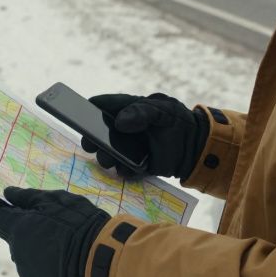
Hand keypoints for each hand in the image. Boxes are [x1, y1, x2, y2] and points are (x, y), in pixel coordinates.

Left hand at [0, 187, 109, 276]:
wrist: (101, 261)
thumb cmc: (79, 224)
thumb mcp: (56, 200)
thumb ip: (27, 197)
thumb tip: (7, 192)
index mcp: (17, 230)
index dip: (2, 207)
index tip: (13, 203)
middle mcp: (17, 254)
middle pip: (15, 238)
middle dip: (27, 229)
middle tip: (52, 223)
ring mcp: (28, 274)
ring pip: (28, 257)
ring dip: (39, 248)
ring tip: (65, 244)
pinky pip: (40, 274)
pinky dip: (49, 266)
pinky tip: (68, 261)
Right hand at [81, 93, 208, 179]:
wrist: (197, 148)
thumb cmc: (179, 122)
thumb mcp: (163, 111)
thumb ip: (142, 112)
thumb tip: (119, 122)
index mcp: (130, 109)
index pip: (105, 105)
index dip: (90, 108)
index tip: (79, 112)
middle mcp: (125, 129)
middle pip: (100, 132)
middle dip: (92, 137)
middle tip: (89, 143)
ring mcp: (129, 148)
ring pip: (109, 152)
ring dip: (106, 156)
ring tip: (108, 159)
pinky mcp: (137, 165)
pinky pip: (124, 169)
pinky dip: (123, 171)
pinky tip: (126, 169)